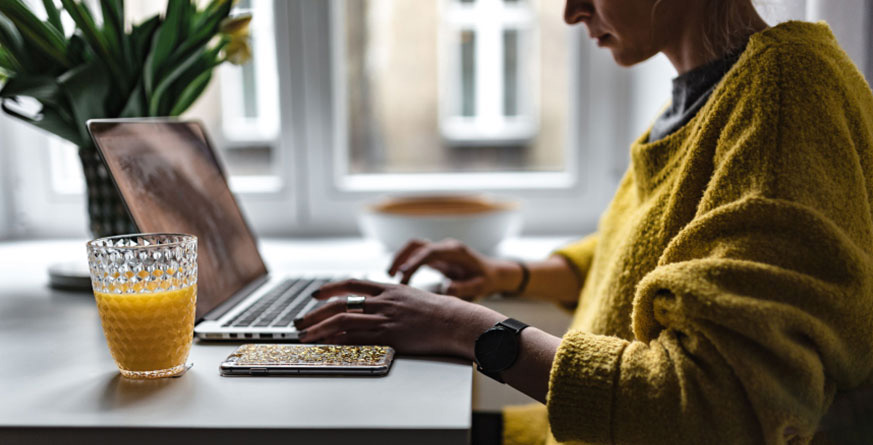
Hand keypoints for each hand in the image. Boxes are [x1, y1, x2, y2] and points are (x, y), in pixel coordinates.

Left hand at [293, 279, 503, 357]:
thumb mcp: (413, 296)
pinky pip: (357, 339)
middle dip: (316, 313)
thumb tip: (377, 304)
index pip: (351, 283)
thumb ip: (393, 299)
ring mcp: (385, 318)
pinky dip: (338, 342)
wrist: (456, 321)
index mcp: (389, 288)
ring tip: (305, 335)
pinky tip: (327, 345)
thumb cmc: (441, 312)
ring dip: (319, 328)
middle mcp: (383, 301)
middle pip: (340, 303)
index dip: (330, 288)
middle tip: (301, 321)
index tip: (316, 294)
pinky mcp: (389, 336)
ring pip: (343, 320)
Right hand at [387, 238, 521, 299]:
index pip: (430, 252)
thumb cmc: (487, 280)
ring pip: (415, 248)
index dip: (414, 261)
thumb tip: (446, 289)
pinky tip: (402, 278)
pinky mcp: (437, 256)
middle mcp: (446, 247)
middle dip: (401, 257)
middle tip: (390, 275)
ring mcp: (441, 250)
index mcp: (455, 252)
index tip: (402, 274)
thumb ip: (464, 288)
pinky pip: (418, 256)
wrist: (494, 273)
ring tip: (391, 275)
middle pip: (417, 244)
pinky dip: (407, 264)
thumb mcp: (480, 287)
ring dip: (401, 258)